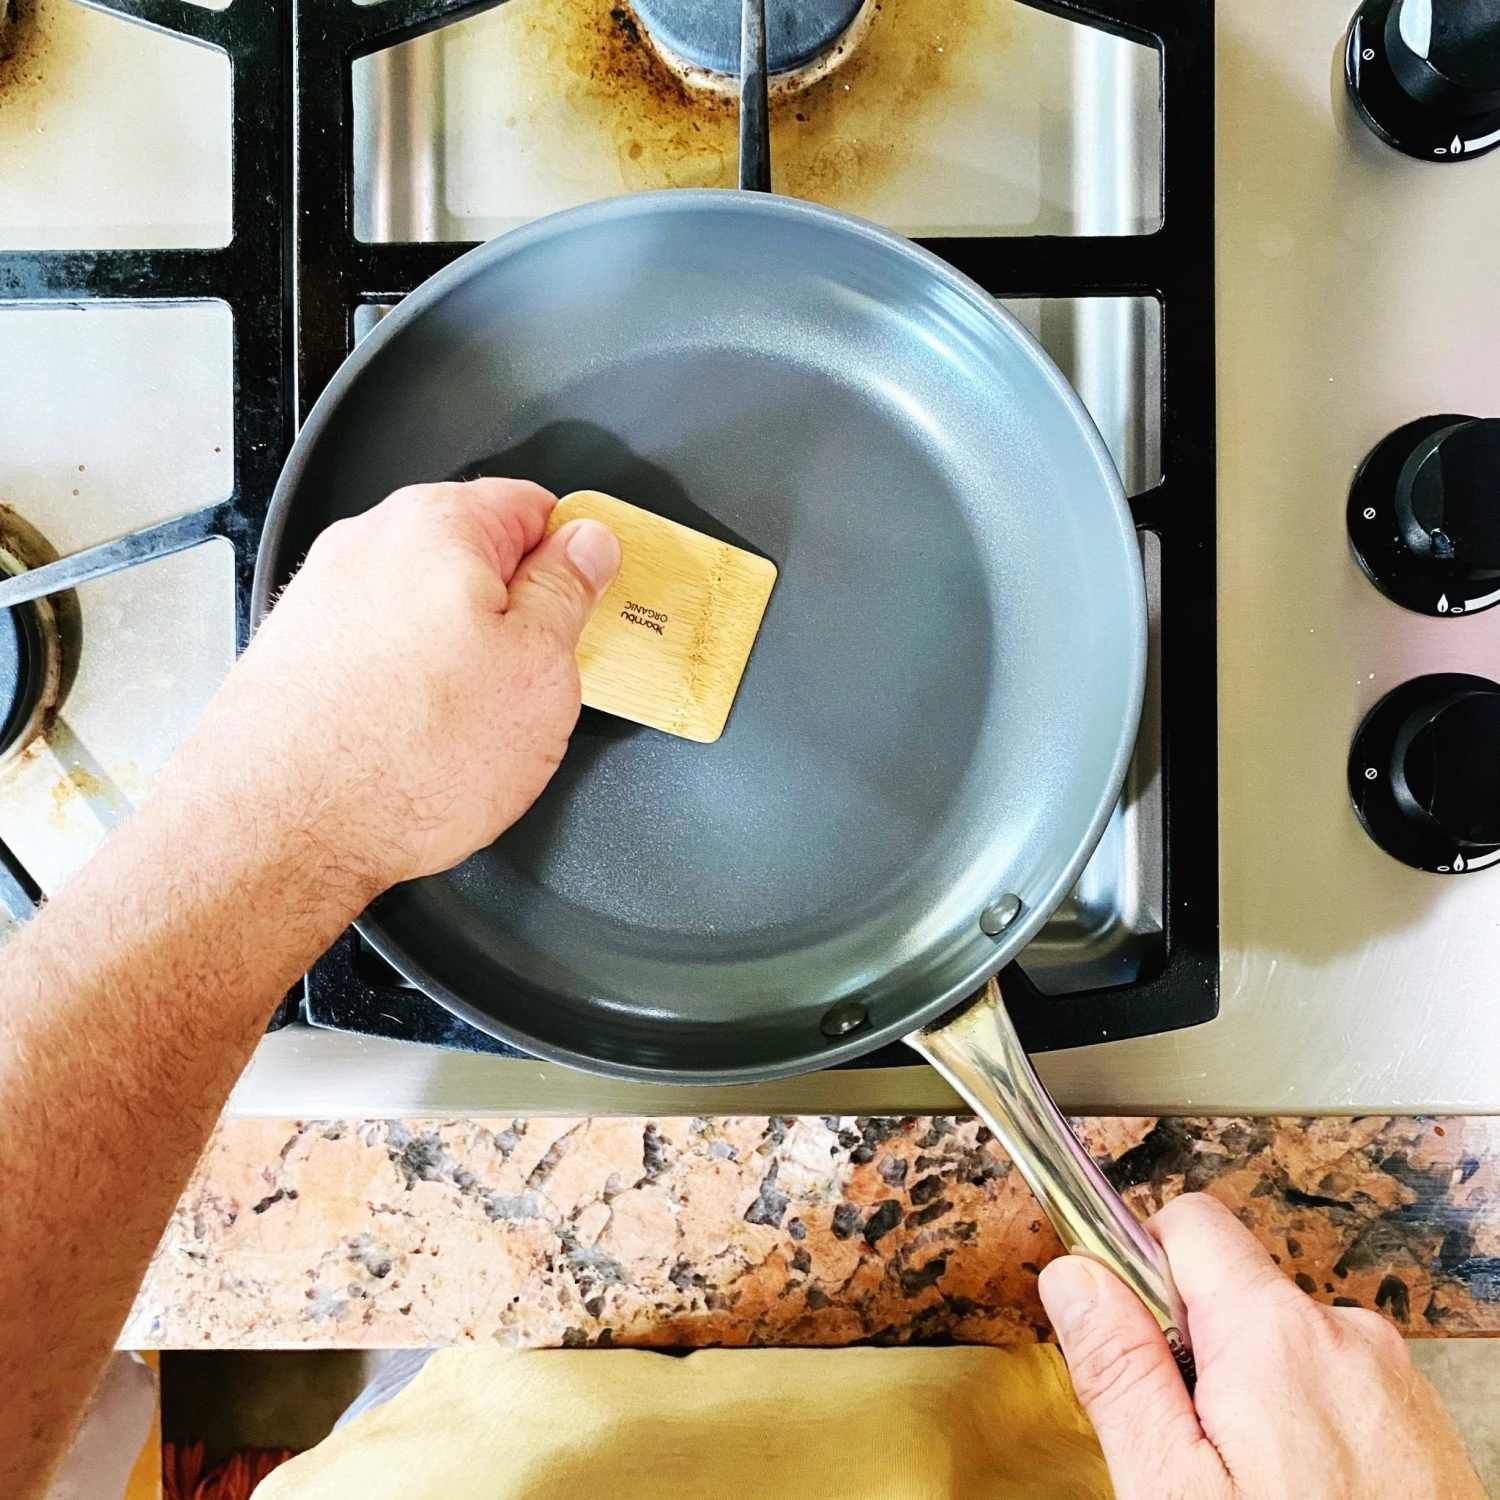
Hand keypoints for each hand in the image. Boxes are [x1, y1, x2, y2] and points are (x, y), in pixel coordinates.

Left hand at [179, 478, 619, 892]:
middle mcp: (369, 544)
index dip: (572, 562)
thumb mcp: (539, 670)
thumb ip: (569, 592)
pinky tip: (416, 743)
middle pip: (474, 558)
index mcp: (439, 523)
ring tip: (468, 729)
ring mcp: (323, 597)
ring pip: (424, 611)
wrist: (278, 831)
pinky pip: (378, 653)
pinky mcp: (296, 653)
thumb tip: (587, 546)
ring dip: (457, 658)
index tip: (583, 612)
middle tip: (534, 686)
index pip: (534, 508)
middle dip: (512, 616)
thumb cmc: (401, 758)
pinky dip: (405, 688)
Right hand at [1038, 1193, 1483, 1499]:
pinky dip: (1306, 1426)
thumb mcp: (1169, 1486)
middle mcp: (1343, 1334)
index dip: (1138, 1272)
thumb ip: (1119, 1369)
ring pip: (1280, 1347)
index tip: (1127, 1346)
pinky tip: (1304, 1492)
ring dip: (1251, 1396)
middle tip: (1188, 1454)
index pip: (1186, 1221)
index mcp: (1274, 1331)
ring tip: (1253, 1488)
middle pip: (1231, 1292)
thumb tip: (1072, 1275)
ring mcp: (1391, 1379)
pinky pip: (1334, 1388)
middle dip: (1193, 1353)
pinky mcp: (1419, 1423)